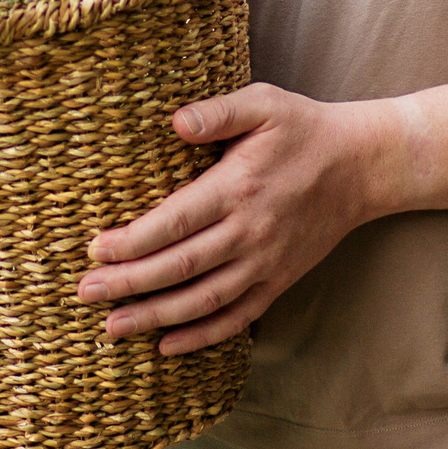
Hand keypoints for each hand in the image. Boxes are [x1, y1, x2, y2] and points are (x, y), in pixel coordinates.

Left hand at [74, 84, 385, 354]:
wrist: (362, 166)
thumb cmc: (304, 129)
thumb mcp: (264, 103)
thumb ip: (218, 111)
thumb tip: (175, 121)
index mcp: (238, 187)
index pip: (175, 222)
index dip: (132, 241)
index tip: (95, 250)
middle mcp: (249, 231)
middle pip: (180, 267)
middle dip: (129, 283)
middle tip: (85, 293)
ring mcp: (266, 262)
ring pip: (204, 300)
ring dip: (155, 316)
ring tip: (113, 326)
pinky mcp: (279, 281)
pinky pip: (238, 317)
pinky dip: (202, 336)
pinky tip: (168, 345)